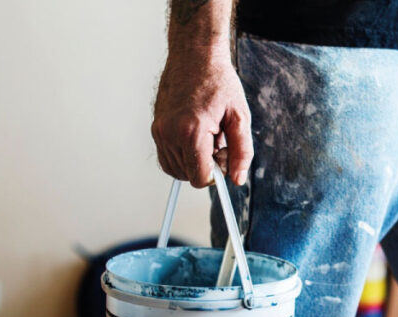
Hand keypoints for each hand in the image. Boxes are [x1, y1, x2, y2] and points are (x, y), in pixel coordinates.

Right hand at [152, 49, 252, 186]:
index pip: (200, 178)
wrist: (195, 56)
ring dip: (194, 161)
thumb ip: (241, 152)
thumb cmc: (218, 82)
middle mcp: (170, 133)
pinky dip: (183, 155)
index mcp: (191, 131)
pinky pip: (167, 158)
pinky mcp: (155, 128)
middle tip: (219, 142)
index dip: (216, 174)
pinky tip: (196, 137)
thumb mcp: (239, 117)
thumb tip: (237, 179)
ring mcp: (159, 131)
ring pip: (177, 169)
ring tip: (207, 136)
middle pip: (188, 176)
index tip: (225, 158)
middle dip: (206, 166)